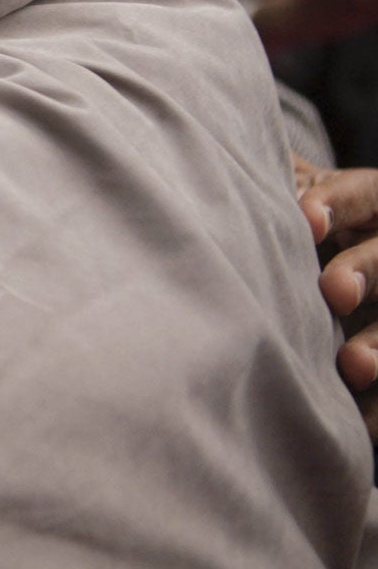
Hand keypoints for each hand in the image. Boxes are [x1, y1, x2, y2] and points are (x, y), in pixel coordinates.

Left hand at [297, 164, 377, 439]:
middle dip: (368, 268)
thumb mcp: (300, 197)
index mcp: (369, 203)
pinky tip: (363, 425)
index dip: (337, 203)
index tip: (305, 218)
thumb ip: (277, 183)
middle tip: (332, 290)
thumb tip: (207, 143)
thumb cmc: (303, 229)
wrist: (338, 287)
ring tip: (354, 366)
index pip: (363, 194)